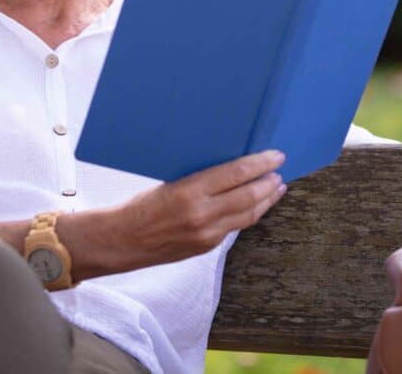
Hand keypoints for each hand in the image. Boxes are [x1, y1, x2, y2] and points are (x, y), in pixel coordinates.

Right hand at [62, 150, 287, 279]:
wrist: (122, 240)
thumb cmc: (140, 206)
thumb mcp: (170, 182)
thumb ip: (202, 179)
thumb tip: (233, 166)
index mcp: (189, 191)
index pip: (236, 174)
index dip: (260, 163)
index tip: (276, 155)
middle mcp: (202, 215)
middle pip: (249, 196)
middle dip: (269, 182)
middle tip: (280, 170)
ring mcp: (206, 234)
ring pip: (248, 215)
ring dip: (266, 200)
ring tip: (277, 187)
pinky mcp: (206, 247)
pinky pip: (236, 227)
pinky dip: (250, 213)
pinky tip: (255, 205)